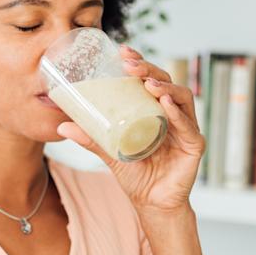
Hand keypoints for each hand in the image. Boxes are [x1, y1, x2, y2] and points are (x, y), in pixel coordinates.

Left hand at [56, 43, 204, 215]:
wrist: (151, 203)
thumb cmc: (135, 175)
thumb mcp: (109, 152)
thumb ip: (90, 138)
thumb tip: (61, 125)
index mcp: (154, 110)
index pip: (150, 78)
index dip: (140, 62)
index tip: (123, 51)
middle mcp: (173, 114)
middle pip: (166, 82)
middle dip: (149, 69)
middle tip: (130, 65)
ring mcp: (186, 128)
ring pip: (181, 97)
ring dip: (165, 87)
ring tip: (147, 83)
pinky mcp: (194, 145)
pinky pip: (188, 125)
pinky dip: (177, 113)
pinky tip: (164, 103)